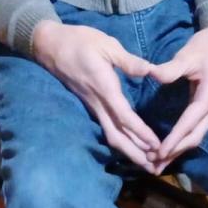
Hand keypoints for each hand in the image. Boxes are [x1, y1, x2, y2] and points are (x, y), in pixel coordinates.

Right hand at [31, 20, 160, 171]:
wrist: (50, 45)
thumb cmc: (80, 41)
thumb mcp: (106, 43)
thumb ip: (128, 60)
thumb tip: (149, 70)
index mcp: (104, 87)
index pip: (124, 116)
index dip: (140, 132)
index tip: (157, 145)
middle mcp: (97, 102)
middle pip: (116, 135)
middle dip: (135, 153)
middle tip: (155, 167)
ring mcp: (92, 105)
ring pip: (110, 135)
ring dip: (128, 150)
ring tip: (146, 162)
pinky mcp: (90, 104)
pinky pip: (106, 127)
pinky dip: (120, 140)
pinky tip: (130, 145)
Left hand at [146, 10, 207, 172]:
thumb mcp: (189, 55)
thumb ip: (171, 69)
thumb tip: (151, 75)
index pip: (188, 124)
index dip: (173, 140)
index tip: (158, 153)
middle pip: (194, 137)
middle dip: (175, 152)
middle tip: (153, 164)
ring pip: (197, 135)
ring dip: (179, 148)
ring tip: (159, 161)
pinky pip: (197, 127)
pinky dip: (184, 138)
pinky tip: (171, 144)